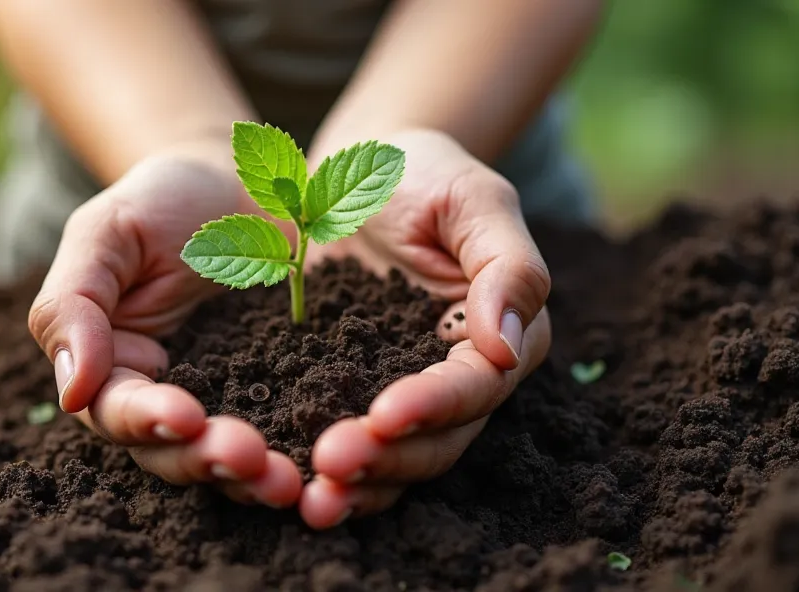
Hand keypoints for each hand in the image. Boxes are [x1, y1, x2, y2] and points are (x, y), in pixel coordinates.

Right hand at [28, 145, 300, 507]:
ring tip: (287, 481)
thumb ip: (72, 305)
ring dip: (255, 476)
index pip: (116, 412)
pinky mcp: (286, 393)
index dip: (146, 421)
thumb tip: (70, 391)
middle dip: (207, 459)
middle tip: (246, 457)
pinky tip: (330, 465)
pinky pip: (291, 432)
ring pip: (232, 456)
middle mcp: (170, 398)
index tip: (184, 416)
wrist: (242, 186)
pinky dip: (304, 454)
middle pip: (175, 451)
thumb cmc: (160, 203)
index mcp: (115, 368)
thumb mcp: (105, 233)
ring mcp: (231, 399)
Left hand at [298, 129, 552, 527]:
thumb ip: (505, 266)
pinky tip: (289, 487)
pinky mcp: (351, 395)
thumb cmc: (422, 172)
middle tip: (331, 465)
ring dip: (358, 484)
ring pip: (395, 459)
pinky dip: (324, 472)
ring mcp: (402, 392)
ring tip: (312, 500)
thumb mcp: (471, 199)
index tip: (385, 414)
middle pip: (437, 441)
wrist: (352, 175)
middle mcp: (459, 378)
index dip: (435, 405)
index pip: (476, 385)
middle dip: (388, 458)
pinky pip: (348, 443)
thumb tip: (509, 344)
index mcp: (501, 334)